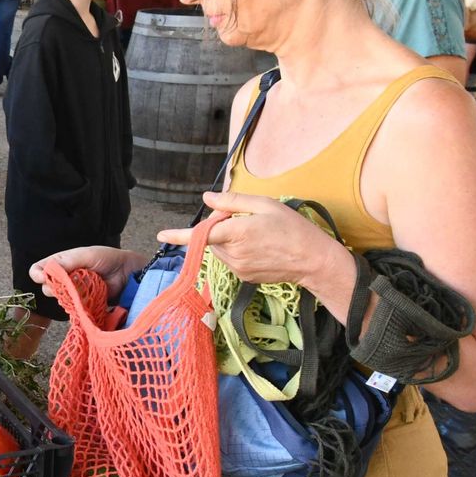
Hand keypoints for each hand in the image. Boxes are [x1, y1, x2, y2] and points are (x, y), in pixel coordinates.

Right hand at [29, 246, 148, 300]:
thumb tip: (45, 271)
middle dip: (53, 286)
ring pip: (59, 297)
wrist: (129, 273)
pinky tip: (84, 300)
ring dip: (66, 295)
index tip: (41, 278)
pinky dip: (75, 304)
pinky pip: (72, 307)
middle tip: (67, 283)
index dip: (37, 274)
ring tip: (81, 288)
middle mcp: (65, 277)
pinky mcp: (82, 304)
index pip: (40, 268)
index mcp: (63, 262)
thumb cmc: (108, 259)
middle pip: (47, 285)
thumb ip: (67, 261)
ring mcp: (74, 292)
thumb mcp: (87, 255)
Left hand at [155, 193, 342, 286]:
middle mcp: (233, 253)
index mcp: (236, 233)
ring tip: (255, 232)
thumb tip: (207, 199)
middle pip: (212, 238)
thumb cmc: (292, 228)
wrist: (313, 261)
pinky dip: (236, 250)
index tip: (161, 235)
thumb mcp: (264, 205)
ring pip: (219, 249)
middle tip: (244, 217)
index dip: (179, 235)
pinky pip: (230, 260)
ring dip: (227, 238)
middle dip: (219, 225)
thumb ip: (232, 202)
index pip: (201, 234)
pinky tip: (258, 246)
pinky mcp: (243, 277)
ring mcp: (237, 268)